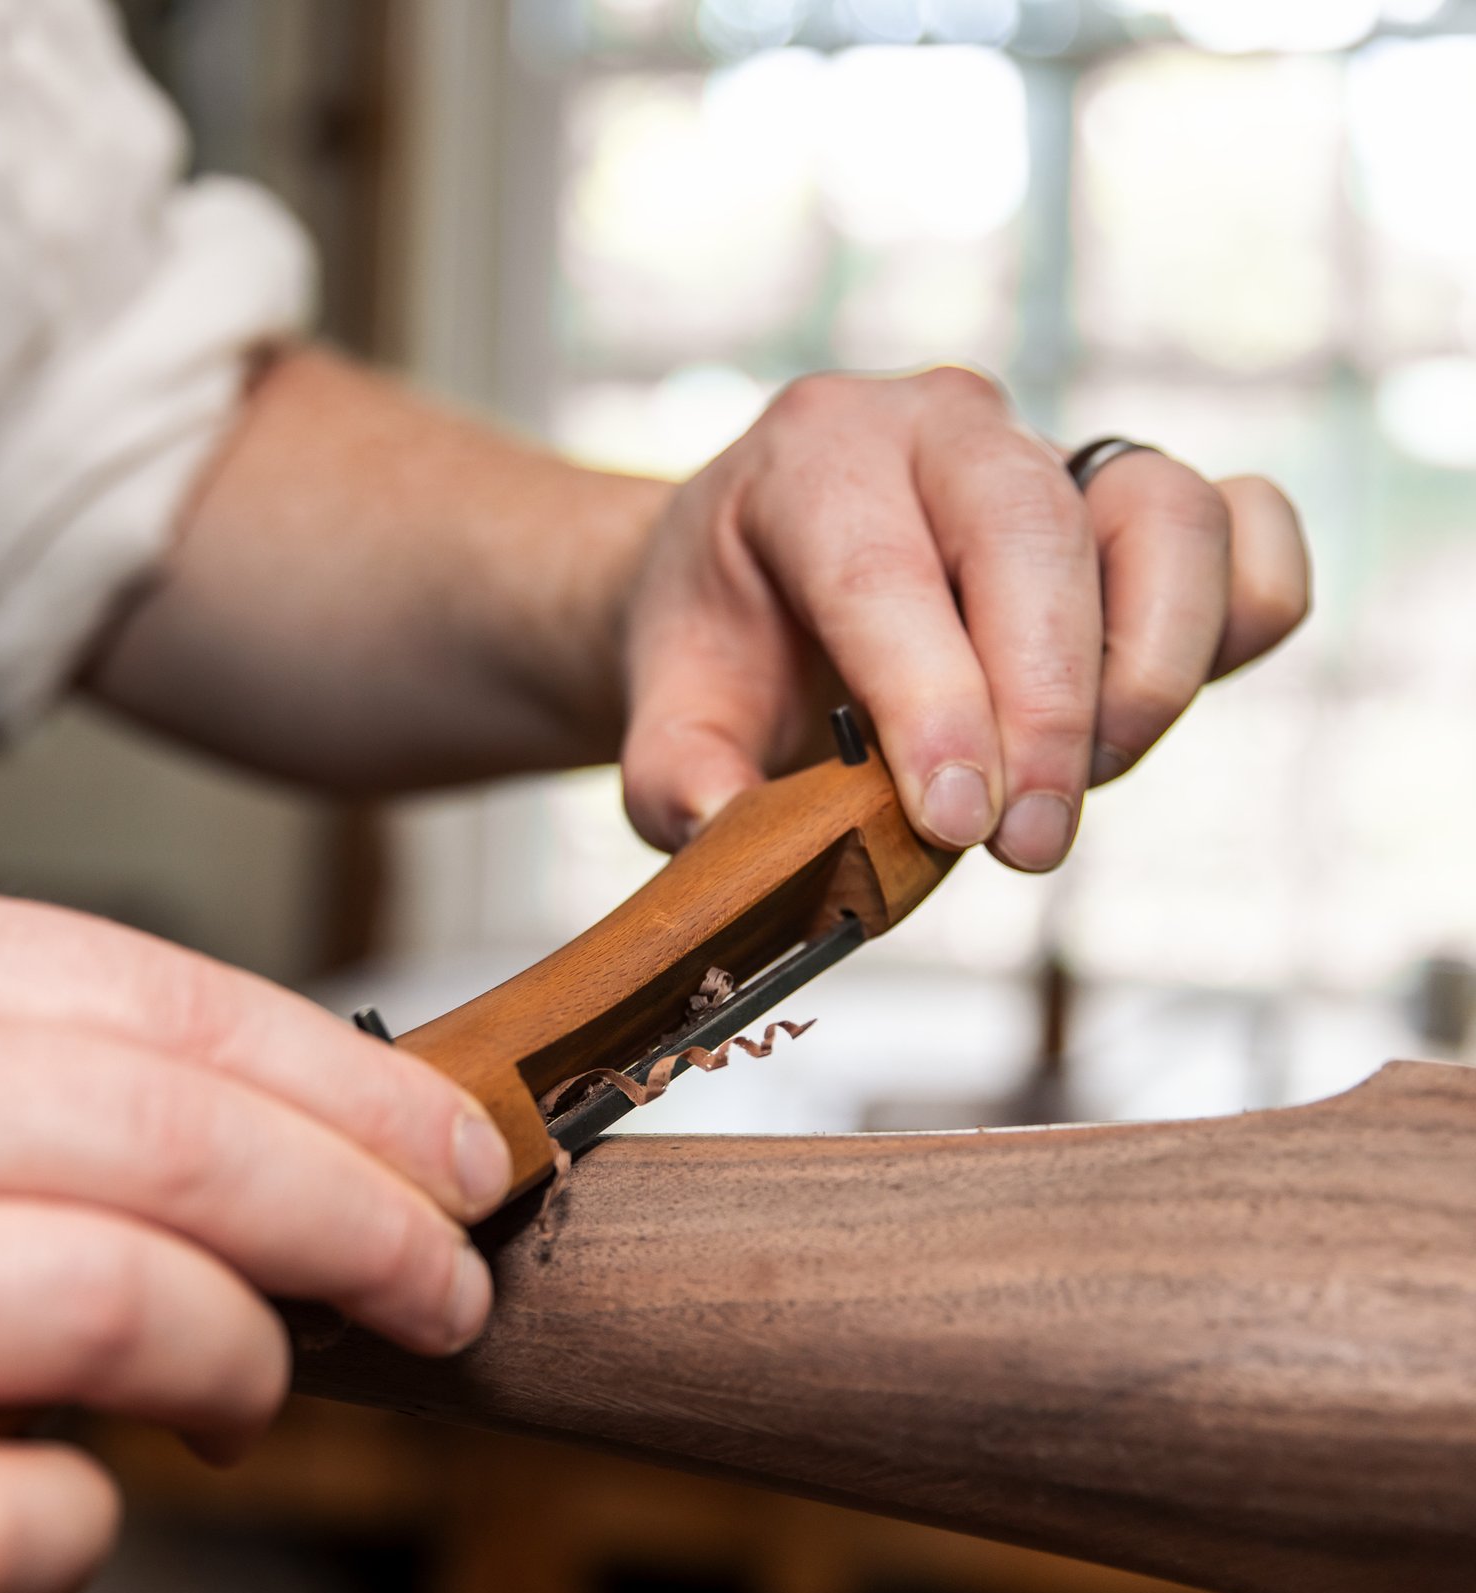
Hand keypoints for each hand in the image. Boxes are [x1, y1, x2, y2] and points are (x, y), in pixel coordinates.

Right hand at [0, 870, 510, 1592]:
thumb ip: (60, 1090)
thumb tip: (334, 1156)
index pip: (166, 997)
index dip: (356, 1086)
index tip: (462, 1154)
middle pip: (167, 1137)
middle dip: (364, 1219)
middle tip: (444, 1286)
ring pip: (105, 1299)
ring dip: (246, 1358)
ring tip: (257, 1392)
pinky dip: (82, 1531)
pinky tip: (74, 1508)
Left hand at [619, 368, 1309, 864]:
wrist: (760, 580)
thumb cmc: (725, 645)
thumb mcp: (668, 714)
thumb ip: (679, 782)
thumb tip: (733, 843)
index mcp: (812, 458)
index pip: (882, 574)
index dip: (930, 704)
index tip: (955, 821)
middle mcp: (942, 429)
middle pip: (1031, 533)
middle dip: (1043, 708)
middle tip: (1023, 844)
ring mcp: (1054, 448)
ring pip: (1163, 513)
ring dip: (1149, 666)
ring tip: (1086, 778)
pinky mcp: (1136, 499)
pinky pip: (1243, 525)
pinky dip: (1241, 613)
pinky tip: (1159, 704)